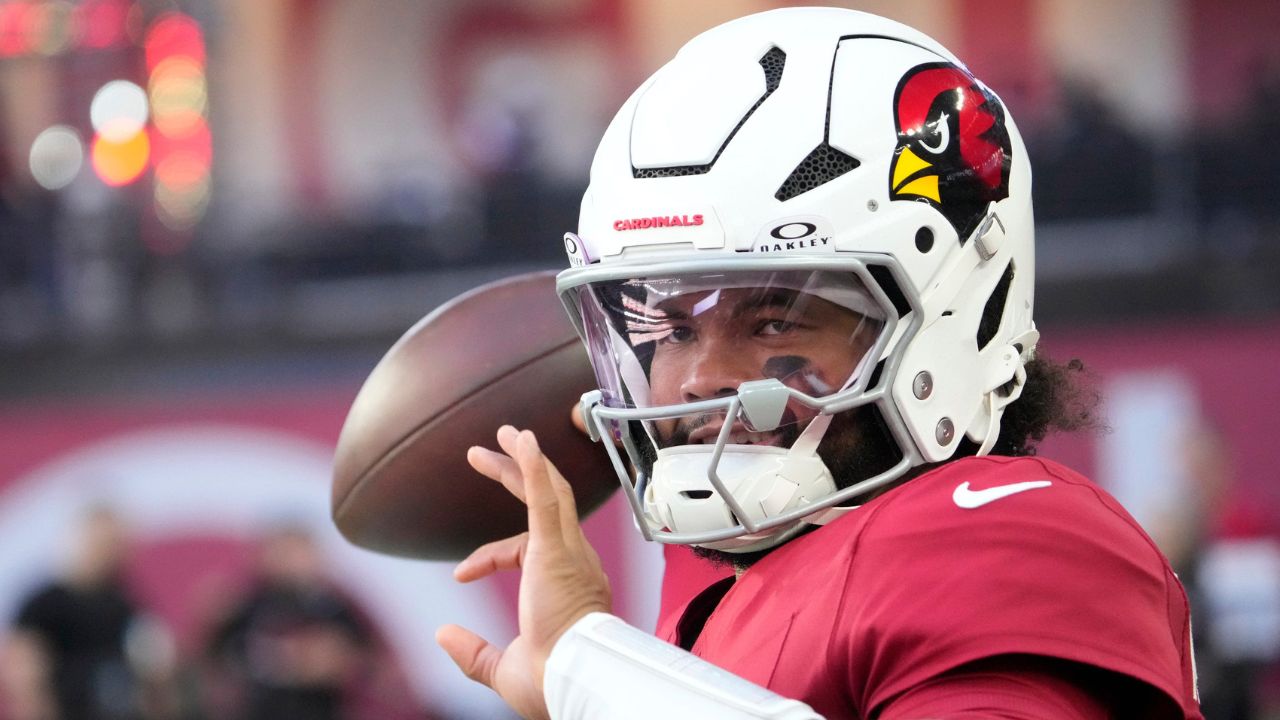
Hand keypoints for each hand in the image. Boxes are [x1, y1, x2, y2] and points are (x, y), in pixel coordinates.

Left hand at [436, 426, 611, 719]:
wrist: (576, 680)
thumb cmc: (554, 681)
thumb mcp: (504, 669)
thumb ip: (473, 652)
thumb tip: (442, 634)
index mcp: (566, 584)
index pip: (525, 548)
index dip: (489, 554)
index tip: (461, 573)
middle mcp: (573, 561)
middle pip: (548, 501)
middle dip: (520, 471)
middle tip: (498, 443)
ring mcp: (568, 552)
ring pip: (550, 490)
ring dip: (526, 458)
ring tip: (506, 431)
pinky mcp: (556, 548)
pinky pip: (546, 497)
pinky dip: (534, 467)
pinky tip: (521, 442)